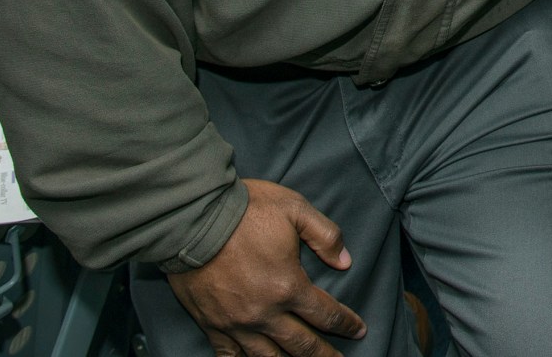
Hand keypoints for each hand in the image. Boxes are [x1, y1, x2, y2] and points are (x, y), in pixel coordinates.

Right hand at [167, 180, 366, 356]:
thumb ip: (325, 235)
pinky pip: (229, 355)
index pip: (325, 314)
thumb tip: (345, 261)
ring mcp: (236, 323)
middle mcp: (264, 313)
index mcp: (288, 286)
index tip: (359, 330)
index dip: (346, 324)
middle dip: (324, 355)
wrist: (192, 219)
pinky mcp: (211, 324)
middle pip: (301, 344)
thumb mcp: (295, 209)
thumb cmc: (245, 210)